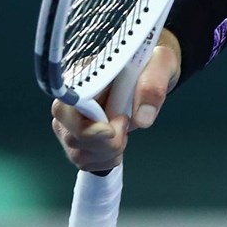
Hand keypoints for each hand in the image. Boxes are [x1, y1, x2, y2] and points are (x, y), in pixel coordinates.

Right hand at [49, 30, 182, 174]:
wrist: (151, 75)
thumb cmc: (151, 63)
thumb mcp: (161, 63)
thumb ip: (152, 84)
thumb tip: (142, 119)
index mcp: (82, 77)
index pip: (64, 107)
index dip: (84, 125)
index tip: (110, 129)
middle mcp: (69, 102)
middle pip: (71, 136)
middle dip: (105, 142)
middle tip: (126, 123)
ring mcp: (70, 123)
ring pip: (78, 153)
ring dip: (109, 152)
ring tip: (125, 130)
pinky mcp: (78, 140)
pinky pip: (85, 162)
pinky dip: (107, 160)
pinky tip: (119, 142)